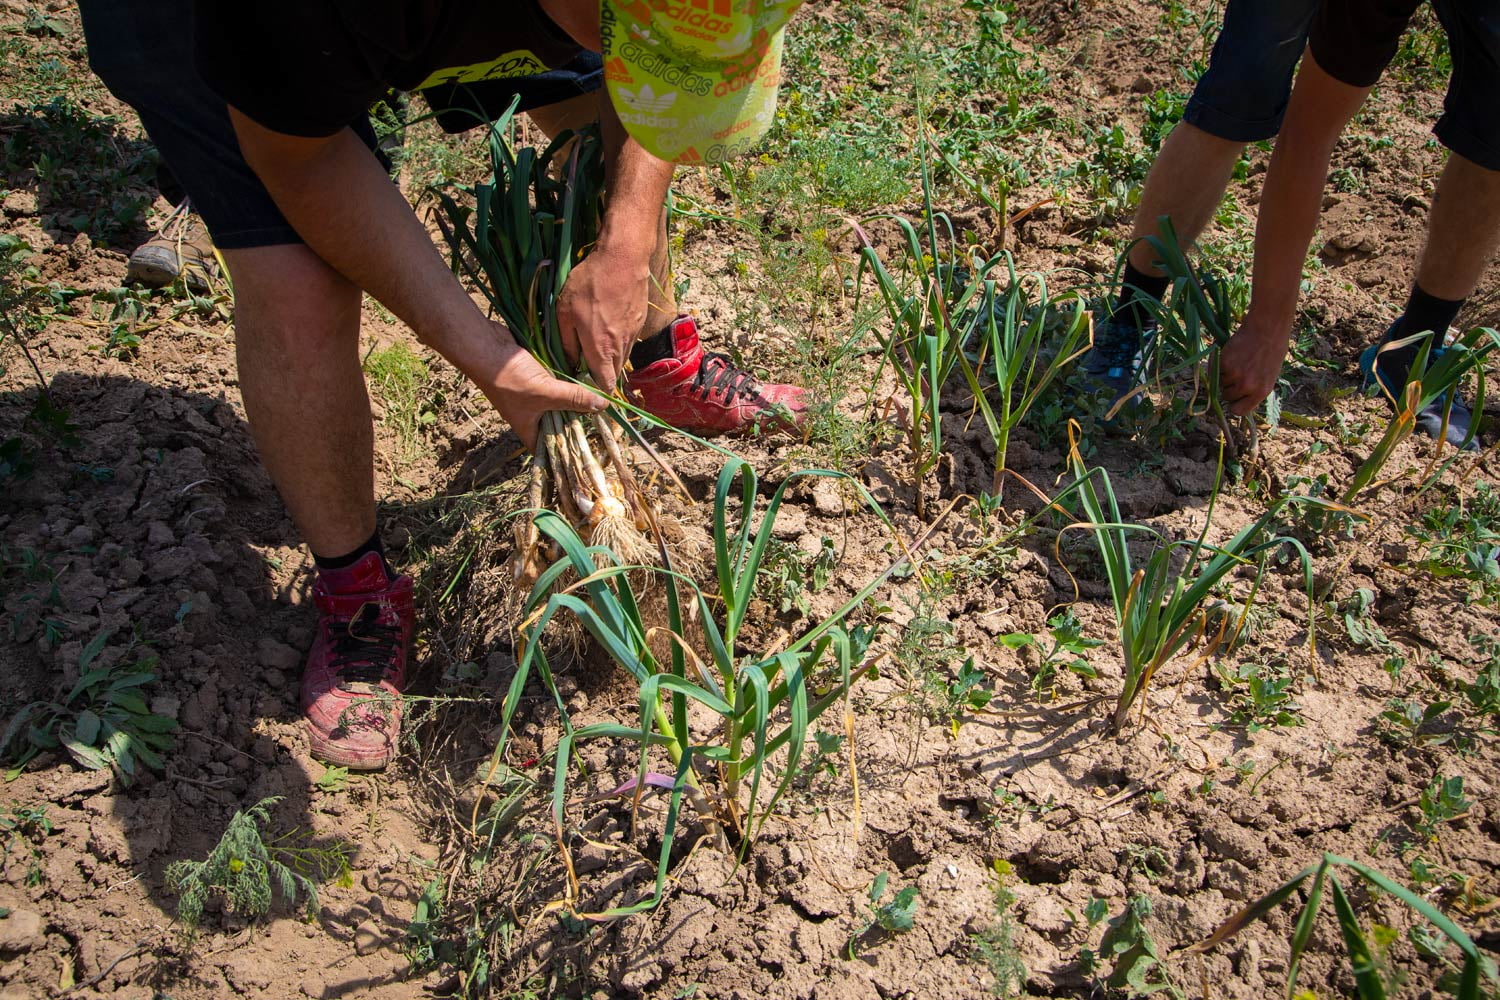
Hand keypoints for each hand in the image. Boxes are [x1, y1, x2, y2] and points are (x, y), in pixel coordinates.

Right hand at [481, 323, 606, 450]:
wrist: (485, 346)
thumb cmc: (509, 377)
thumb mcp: (545, 392)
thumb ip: (573, 398)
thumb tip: (603, 406)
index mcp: (529, 428)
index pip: (549, 449)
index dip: (566, 451)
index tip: (589, 448)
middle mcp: (531, 415)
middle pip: (559, 424)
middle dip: (577, 420)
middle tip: (603, 419)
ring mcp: (533, 395)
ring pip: (559, 401)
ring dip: (574, 397)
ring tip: (600, 398)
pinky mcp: (535, 377)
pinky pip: (555, 384)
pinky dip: (567, 381)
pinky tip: (585, 377)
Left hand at [556, 246, 650, 389]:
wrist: (624, 259)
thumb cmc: (589, 283)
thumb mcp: (565, 311)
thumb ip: (566, 341)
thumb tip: (569, 362)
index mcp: (600, 347)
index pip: (605, 383)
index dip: (598, 391)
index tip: (587, 388)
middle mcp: (620, 346)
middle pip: (614, 372)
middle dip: (602, 374)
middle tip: (587, 365)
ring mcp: (633, 334)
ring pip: (623, 357)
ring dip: (610, 358)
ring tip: (596, 345)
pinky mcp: (639, 322)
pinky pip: (628, 341)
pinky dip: (619, 342)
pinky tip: (608, 327)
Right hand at [1218, 315, 1292, 415]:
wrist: (1267, 330)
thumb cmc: (1271, 352)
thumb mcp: (1267, 377)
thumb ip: (1253, 391)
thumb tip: (1235, 402)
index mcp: (1260, 392)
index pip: (1238, 411)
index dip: (1234, 404)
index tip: (1234, 398)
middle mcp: (1247, 386)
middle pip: (1227, 397)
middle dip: (1229, 387)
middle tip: (1237, 373)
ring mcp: (1235, 375)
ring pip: (1219, 382)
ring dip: (1224, 374)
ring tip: (1237, 361)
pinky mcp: (1224, 363)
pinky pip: (1214, 370)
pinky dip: (1219, 364)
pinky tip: (1231, 355)